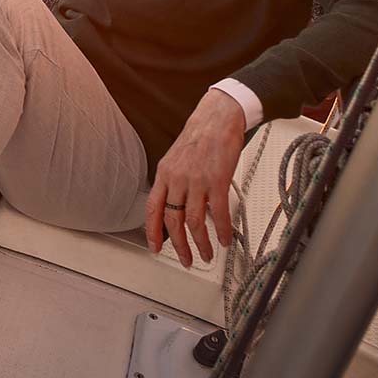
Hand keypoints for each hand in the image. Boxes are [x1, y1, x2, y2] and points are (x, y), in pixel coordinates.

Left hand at [145, 89, 245, 267]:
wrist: (218, 117)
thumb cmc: (200, 136)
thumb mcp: (176, 158)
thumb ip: (174, 182)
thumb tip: (175, 206)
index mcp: (164, 173)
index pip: (152, 208)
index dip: (152, 231)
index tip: (154, 247)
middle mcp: (177, 178)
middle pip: (172, 220)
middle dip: (178, 245)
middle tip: (186, 259)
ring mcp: (197, 180)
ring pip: (194, 222)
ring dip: (201, 243)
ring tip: (207, 254)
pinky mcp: (218, 180)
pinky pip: (218, 214)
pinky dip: (222, 231)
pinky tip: (225, 239)